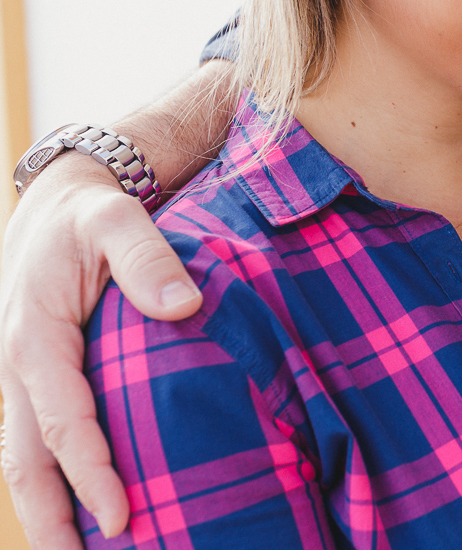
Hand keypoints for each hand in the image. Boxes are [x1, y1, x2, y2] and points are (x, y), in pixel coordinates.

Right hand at [0, 155, 200, 546]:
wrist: (57, 205)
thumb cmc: (91, 216)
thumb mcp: (118, 219)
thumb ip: (148, 257)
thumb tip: (183, 305)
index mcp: (34, 336)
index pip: (62, 421)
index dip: (90, 473)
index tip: (121, 518)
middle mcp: (16, 367)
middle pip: (26, 462)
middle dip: (53, 522)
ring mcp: (19, 378)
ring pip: (22, 461)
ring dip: (47, 513)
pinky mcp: (32, 381)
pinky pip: (35, 442)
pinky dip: (52, 482)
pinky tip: (82, 514)